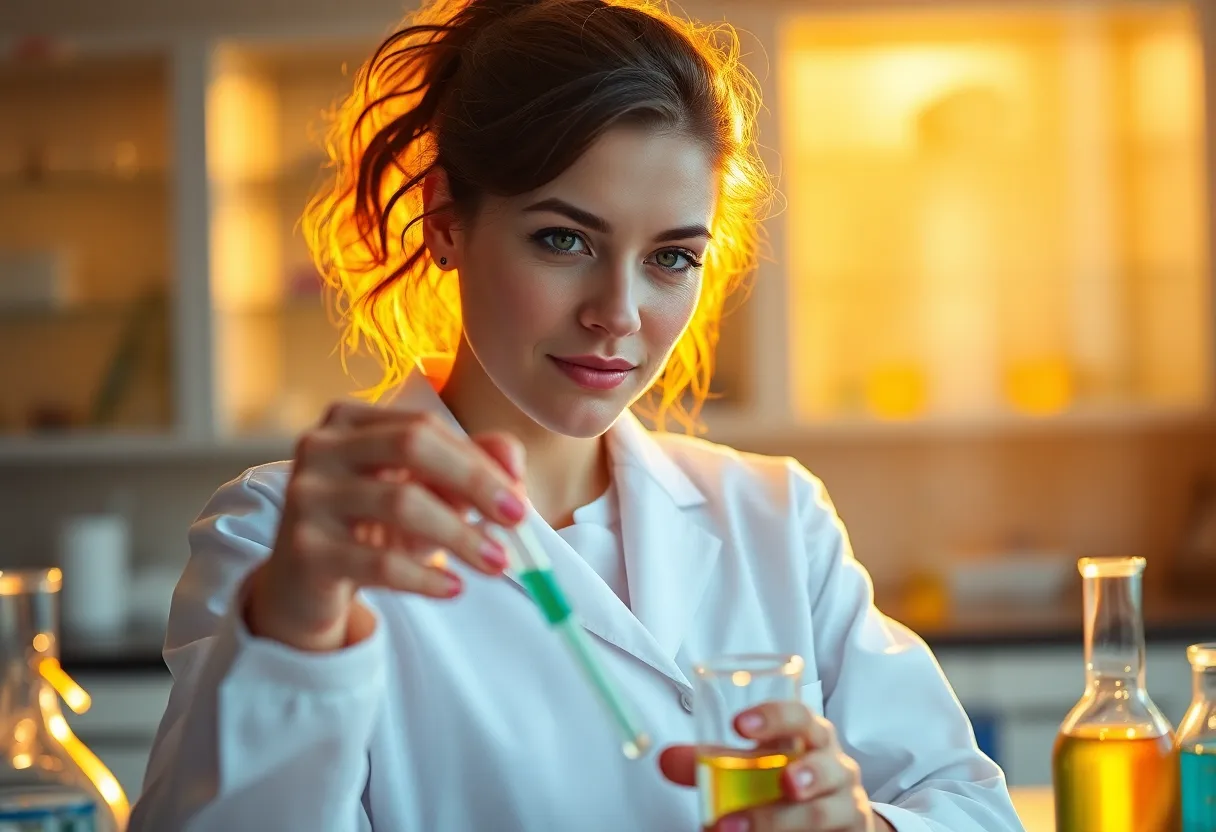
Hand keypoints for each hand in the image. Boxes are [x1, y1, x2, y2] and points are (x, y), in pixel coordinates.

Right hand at [246, 402, 527, 651]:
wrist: (303, 586)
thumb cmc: (370, 528)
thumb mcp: (422, 492)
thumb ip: (469, 466)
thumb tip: (514, 464)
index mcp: (348, 421)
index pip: (425, 425)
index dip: (478, 460)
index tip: (519, 495)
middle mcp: (320, 447)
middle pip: (412, 446)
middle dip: (474, 482)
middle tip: (517, 521)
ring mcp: (306, 496)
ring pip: (400, 504)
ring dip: (460, 536)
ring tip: (496, 563)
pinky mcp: (304, 550)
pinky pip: (378, 562)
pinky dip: (425, 577)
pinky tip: (454, 588)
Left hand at [660, 701, 891, 831]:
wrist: (836, 811)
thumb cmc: (789, 773)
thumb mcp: (755, 763)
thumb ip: (711, 761)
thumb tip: (665, 759)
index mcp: (808, 735)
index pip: (799, 715)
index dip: (774, 717)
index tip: (739, 725)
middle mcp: (834, 766)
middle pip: (828, 763)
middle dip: (808, 773)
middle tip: (784, 783)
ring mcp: (845, 804)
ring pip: (827, 811)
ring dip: (784, 821)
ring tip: (742, 828)